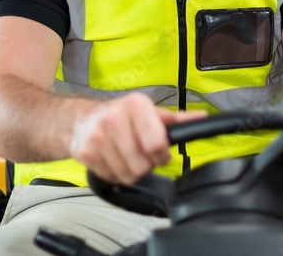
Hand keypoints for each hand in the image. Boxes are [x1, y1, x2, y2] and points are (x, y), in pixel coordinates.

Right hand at [69, 92, 204, 184]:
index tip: (160, 153)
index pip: (157, 144)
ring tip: (126, 156)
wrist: (81, 119)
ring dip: (131, 171)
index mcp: (136, 105)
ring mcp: (98, 136)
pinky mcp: (86, 153)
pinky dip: (115, 174)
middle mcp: (115, 118)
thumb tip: (201, 118)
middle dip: (146, 164)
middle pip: (143, 165)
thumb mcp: (148, 112)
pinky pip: (111, 178)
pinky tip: (112, 159)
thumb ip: (175, 119)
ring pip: (128, 175)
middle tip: (140, 153)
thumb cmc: (120, 115)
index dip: (162, 155)